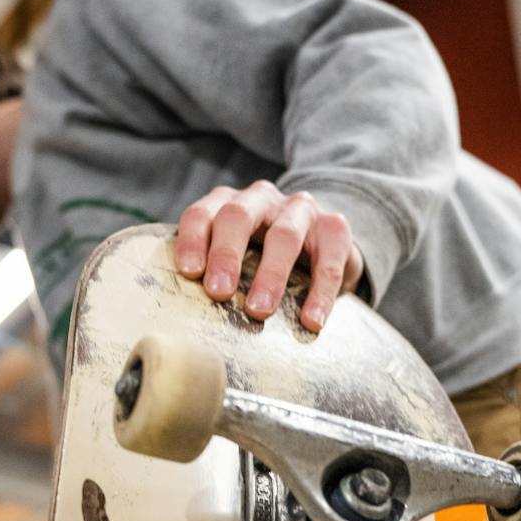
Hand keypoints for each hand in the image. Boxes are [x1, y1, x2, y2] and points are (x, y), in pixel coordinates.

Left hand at [174, 181, 363, 331]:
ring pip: (284, 235)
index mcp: (227, 204)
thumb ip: (213, 274)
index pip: (202, 213)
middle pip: (238, 216)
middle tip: (218, 292)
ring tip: (259, 312)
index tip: (189, 273)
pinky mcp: (334, 227)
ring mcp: (299, 209)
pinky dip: (320, 293)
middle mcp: (261, 199)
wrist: (322, 247)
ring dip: (271, 275)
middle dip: (226, 254)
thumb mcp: (236, 258)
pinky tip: (311, 321)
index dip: (192, 240)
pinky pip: (329, 259)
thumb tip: (186, 317)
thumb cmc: (263, 259)